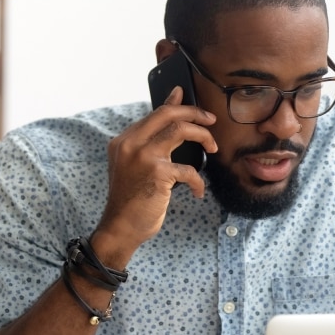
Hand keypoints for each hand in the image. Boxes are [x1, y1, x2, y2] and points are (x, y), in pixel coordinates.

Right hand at [94, 86, 217, 261]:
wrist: (120, 227)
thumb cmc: (132, 199)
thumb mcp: (136, 165)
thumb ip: (150, 142)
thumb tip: (171, 111)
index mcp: (123, 140)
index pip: (155, 114)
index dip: (179, 107)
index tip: (195, 108)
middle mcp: (130, 144)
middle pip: (167, 114)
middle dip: (194, 113)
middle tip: (211, 120)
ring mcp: (143, 156)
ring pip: (180, 130)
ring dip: (203, 136)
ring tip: (213, 148)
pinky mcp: (157, 173)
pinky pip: (188, 169)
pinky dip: (198, 181)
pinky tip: (197, 191)